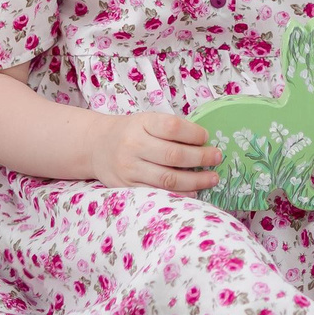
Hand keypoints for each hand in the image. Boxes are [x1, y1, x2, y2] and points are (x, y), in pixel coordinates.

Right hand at [92, 111, 221, 191]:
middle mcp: (133, 145)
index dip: (194, 133)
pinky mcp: (127, 187)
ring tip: (212, 178)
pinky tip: (194, 191)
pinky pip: (157, 193)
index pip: (172, 127)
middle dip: (201, 158)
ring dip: (195, 180)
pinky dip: (180, 194)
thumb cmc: (131, 132)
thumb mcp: (146, 121)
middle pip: (174, 155)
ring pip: (168, 178)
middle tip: (217, 158)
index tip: (207, 137)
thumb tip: (206, 142)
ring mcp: (129, 168)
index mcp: (141, 123)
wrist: (96, 146)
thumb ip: (171, 129)